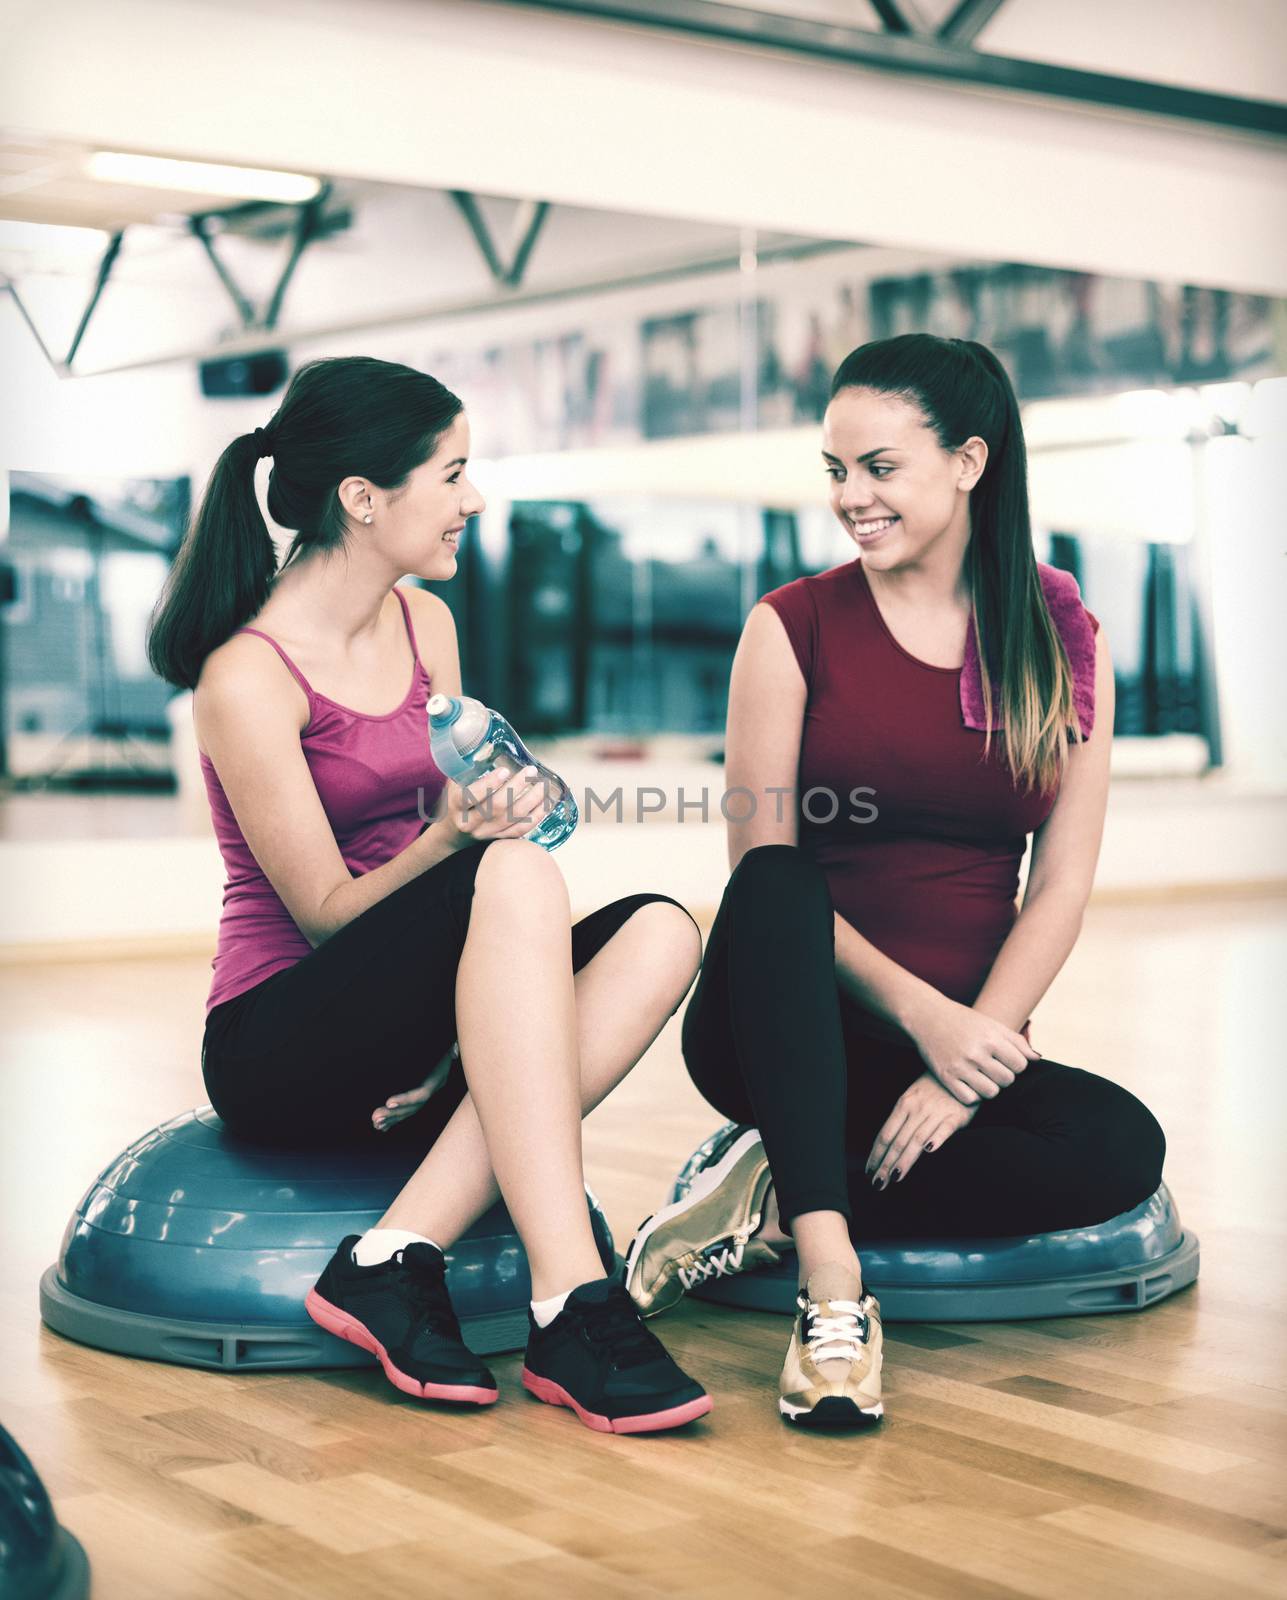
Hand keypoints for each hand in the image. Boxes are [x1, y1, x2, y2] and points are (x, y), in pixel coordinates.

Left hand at [372, 1043, 456, 1132]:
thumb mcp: (445, 1046)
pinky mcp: (419, 1096)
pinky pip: (407, 1111)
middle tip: (375, 1117)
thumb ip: (450, 1048)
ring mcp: (426, 1093)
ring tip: (376, 1123)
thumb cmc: (443, 1045)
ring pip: (409, 1110)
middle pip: (413, 1106)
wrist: (448, 1047)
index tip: (389, 1102)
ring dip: (392, 1118)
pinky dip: (394, 1120)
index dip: (406, 1099)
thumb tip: (455, 1048)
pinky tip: (382, 1127)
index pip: (422, 1093)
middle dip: (394, 1113)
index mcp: (438, 1077)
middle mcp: (433, 1088)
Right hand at [436, 764, 551, 849]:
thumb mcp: (454, 785)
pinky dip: (536, 816)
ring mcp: (486, 833)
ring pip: (512, 819)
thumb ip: (467, 770)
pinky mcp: (499, 839)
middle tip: (531, 770)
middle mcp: (470, 823)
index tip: (505, 770)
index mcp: (456, 807)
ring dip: (531, 801)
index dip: (489, 784)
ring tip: (543, 784)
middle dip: (516, 787)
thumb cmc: (456, 802)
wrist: (453, 834)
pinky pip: (521, 829)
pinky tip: (546, 804)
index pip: (470, 796)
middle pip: (496, 807)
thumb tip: (489, 746)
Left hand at [865, 1071, 977, 1187]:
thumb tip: (886, 1144)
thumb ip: (902, 1119)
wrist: (960, 1072)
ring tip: (896, 1176)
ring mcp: (936, 1113)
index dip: (876, 1154)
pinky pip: (944, 1129)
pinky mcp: (955, 1116)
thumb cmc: (934, 1087)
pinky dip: (936, 1139)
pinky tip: (930, 1150)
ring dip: (905, 1159)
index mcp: (904, 1104)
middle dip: (886, 1164)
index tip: (870, 1170)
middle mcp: (917, 1109)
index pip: (885, 1134)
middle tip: (878, 1182)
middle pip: (898, 1140)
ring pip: (917, 1139)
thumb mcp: (913, 1097)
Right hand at [906, 994, 1039, 1105]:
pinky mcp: (945, 1077)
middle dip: (1003, 1076)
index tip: (1005, 1059)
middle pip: (1007, 1080)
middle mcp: (976, 1052)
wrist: (927, 1016)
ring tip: (982, 1076)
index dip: (1015, 1064)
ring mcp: (959, 1066)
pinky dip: (972, 1094)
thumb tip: (1037, 1059)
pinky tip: (968, 1083)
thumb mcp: (992, 1025)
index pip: (1020, 1065)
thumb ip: (1017, 1041)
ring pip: (991, 1093)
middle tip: (992, 1068)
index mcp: (990, 1038)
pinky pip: (969, 1099)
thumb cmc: (964, 1020)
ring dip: (989, 1087)